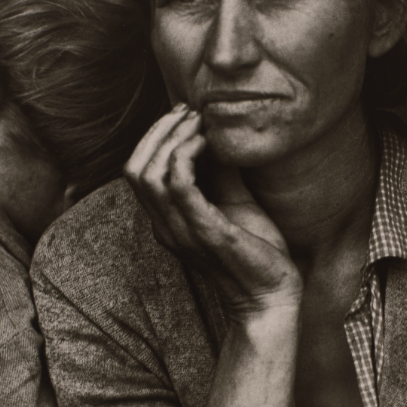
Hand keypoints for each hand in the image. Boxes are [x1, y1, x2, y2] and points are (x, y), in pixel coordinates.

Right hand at [124, 104, 302, 317]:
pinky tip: (207, 142)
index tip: (183, 115)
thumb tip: (219, 136)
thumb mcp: (234, 203)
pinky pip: (178, 185)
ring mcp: (181, 230)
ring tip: (197, 121)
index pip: (137, 172)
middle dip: (158, 131)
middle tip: (188, 111)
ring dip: (171, 138)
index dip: (153, 138)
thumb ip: (221, 173)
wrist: (272, 295)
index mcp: (167, 221)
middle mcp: (165, 227)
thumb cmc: (255, 251)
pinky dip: (187, 155)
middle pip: (134, 168)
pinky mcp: (204, 231)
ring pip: (148, 173)